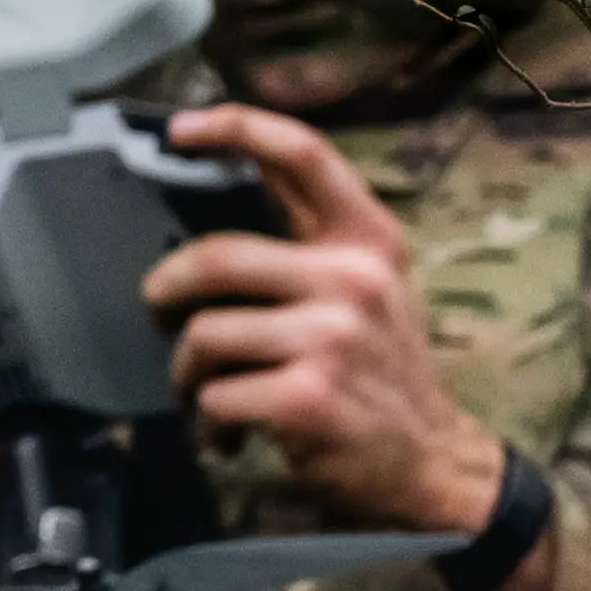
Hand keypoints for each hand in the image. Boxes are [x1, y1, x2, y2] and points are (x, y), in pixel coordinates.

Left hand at [154, 101, 540, 590]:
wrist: (430, 463)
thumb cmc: (382, 371)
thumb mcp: (370, 287)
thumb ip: (312, 236)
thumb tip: (224, 177)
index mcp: (369, 240)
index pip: (301, 154)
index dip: (234, 127)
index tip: (179, 129)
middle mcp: (355, 279)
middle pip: (216, 257)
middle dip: (166, 289)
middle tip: (159, 312)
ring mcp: (332, 339)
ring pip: (204, 334)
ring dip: (188, 372)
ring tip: (209, 391)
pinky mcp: (307, 397)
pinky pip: (214, 396)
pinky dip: (209, 422)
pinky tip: (232, 432)